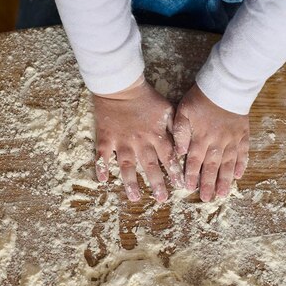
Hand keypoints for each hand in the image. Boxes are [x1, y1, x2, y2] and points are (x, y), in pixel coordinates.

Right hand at [94, 78, 183, 202]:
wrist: (121, 86)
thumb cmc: (146, 97)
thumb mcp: (168, 109)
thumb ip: (176, 129)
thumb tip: (183, 148)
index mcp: (156, 135)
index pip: (168, 157)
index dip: (174, 172)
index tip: (180, 186)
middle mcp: (139, 142)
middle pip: (149, 166)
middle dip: (156, 183)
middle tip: (161, 199)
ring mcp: (121, 142)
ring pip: (126, 166)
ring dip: (130, 183)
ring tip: (135, 197)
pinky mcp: (106, 138)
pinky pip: (103, 156)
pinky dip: (101, 167)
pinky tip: (102, 180)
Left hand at [172, 84, 248, 201]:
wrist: (227, 85)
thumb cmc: (200, 99)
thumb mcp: (183, 111)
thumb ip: (180, 132)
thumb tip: (179, 152)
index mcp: (201, 138)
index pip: (194, 161)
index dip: (192, 176)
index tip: (189, 189)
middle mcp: (217, 143)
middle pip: (212, 167)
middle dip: (208, 184)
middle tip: (207, 199)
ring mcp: (232, 140)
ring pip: (228, 164)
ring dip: (225, 180)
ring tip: (223, 194)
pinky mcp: (243, 135)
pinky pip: (243, 153)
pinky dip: (242, 164)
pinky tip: (239, 175)